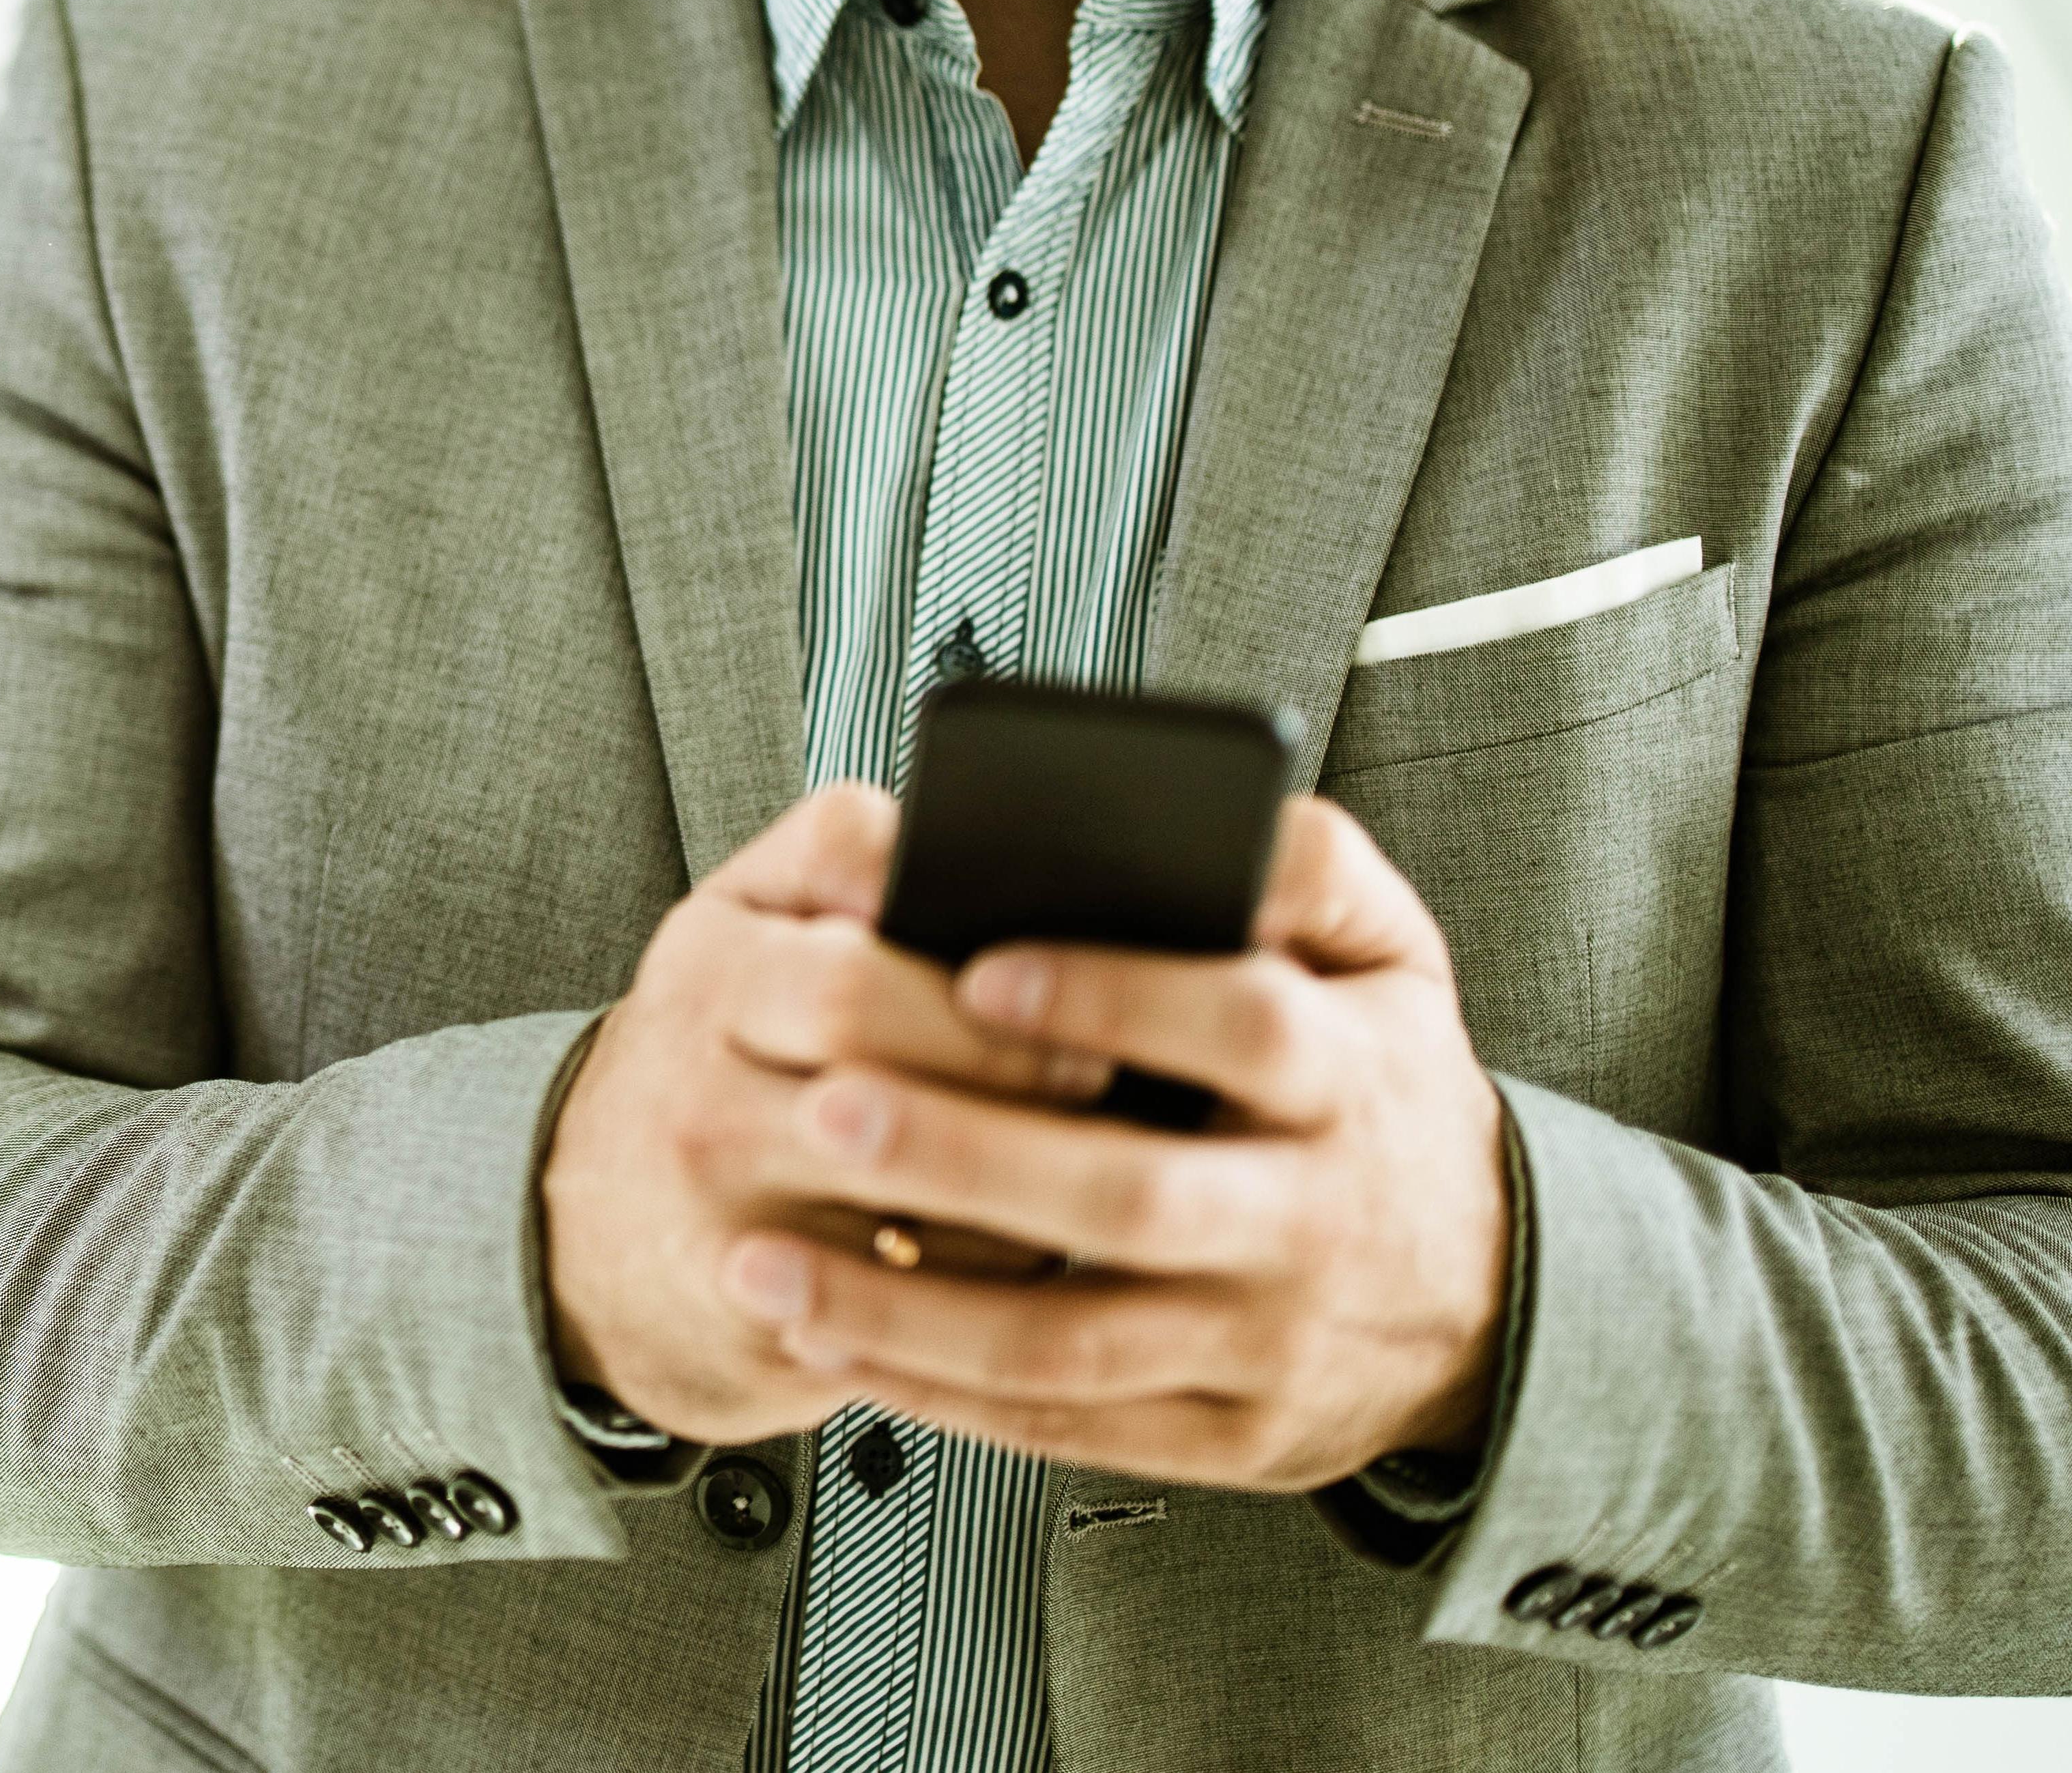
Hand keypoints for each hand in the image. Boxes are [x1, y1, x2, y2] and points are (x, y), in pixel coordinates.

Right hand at [540, 786, 1103, 1443]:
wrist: (593, 1233)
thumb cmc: (710, 1048)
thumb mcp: (739, 924)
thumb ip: (835, 855)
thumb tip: (957, 834)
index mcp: (707, 970)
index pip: (844, 960)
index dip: (961, 976)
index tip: (1051, 979)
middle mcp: (698, 1093)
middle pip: (878, 1075)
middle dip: (1004, 1070)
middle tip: (1100, 1069)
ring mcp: (725, 1217)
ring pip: (909, 1200)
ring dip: (1022, 1181)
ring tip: (1096, 1153)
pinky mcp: (765, 1326)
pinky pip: (915, 1306)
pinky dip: (993, 1277)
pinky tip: (1039, 1242)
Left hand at [709, 796, 1510, 1491]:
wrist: (1488, 1298)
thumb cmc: (1389, 1089)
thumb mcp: (1394, 956)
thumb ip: (1316, 867)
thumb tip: (1231, 818)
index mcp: (1348, 1077)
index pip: (1244, 1027)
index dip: (1114, 994)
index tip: (979, 969)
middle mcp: (1310, 1218)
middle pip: (1133, 1196)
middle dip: (968, 1158)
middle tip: (827, 1107)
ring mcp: (1264, 1341)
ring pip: (1074, 1342)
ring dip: (910, 1307)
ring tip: (769, 1262)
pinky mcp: (1223, 1439)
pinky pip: (1066, 1423)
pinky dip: (940, 1390)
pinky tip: (836, 1340)